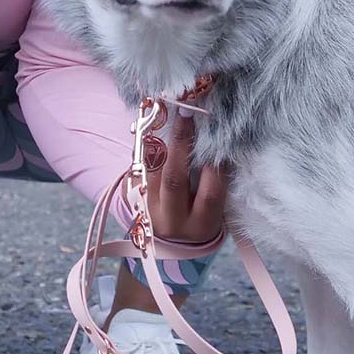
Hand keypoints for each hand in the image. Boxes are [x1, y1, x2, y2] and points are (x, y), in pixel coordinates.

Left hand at [146, 108, 227, 243]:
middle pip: (175, 179)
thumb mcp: (216, 210)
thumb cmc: (204, 218)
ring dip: (159, 139)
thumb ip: (215, 182)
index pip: (210, 192)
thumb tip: (217, 141)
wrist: (172, 242)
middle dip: (181, 142)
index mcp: (202, 225)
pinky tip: (152, 127)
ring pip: (151, 170)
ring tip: (167, 112)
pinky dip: (146, 146)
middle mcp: (173, 221)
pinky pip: (138, 168)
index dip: (217, 164)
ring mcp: (149, 212)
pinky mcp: (132, 201)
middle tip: (187, 112)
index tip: (221, 136)